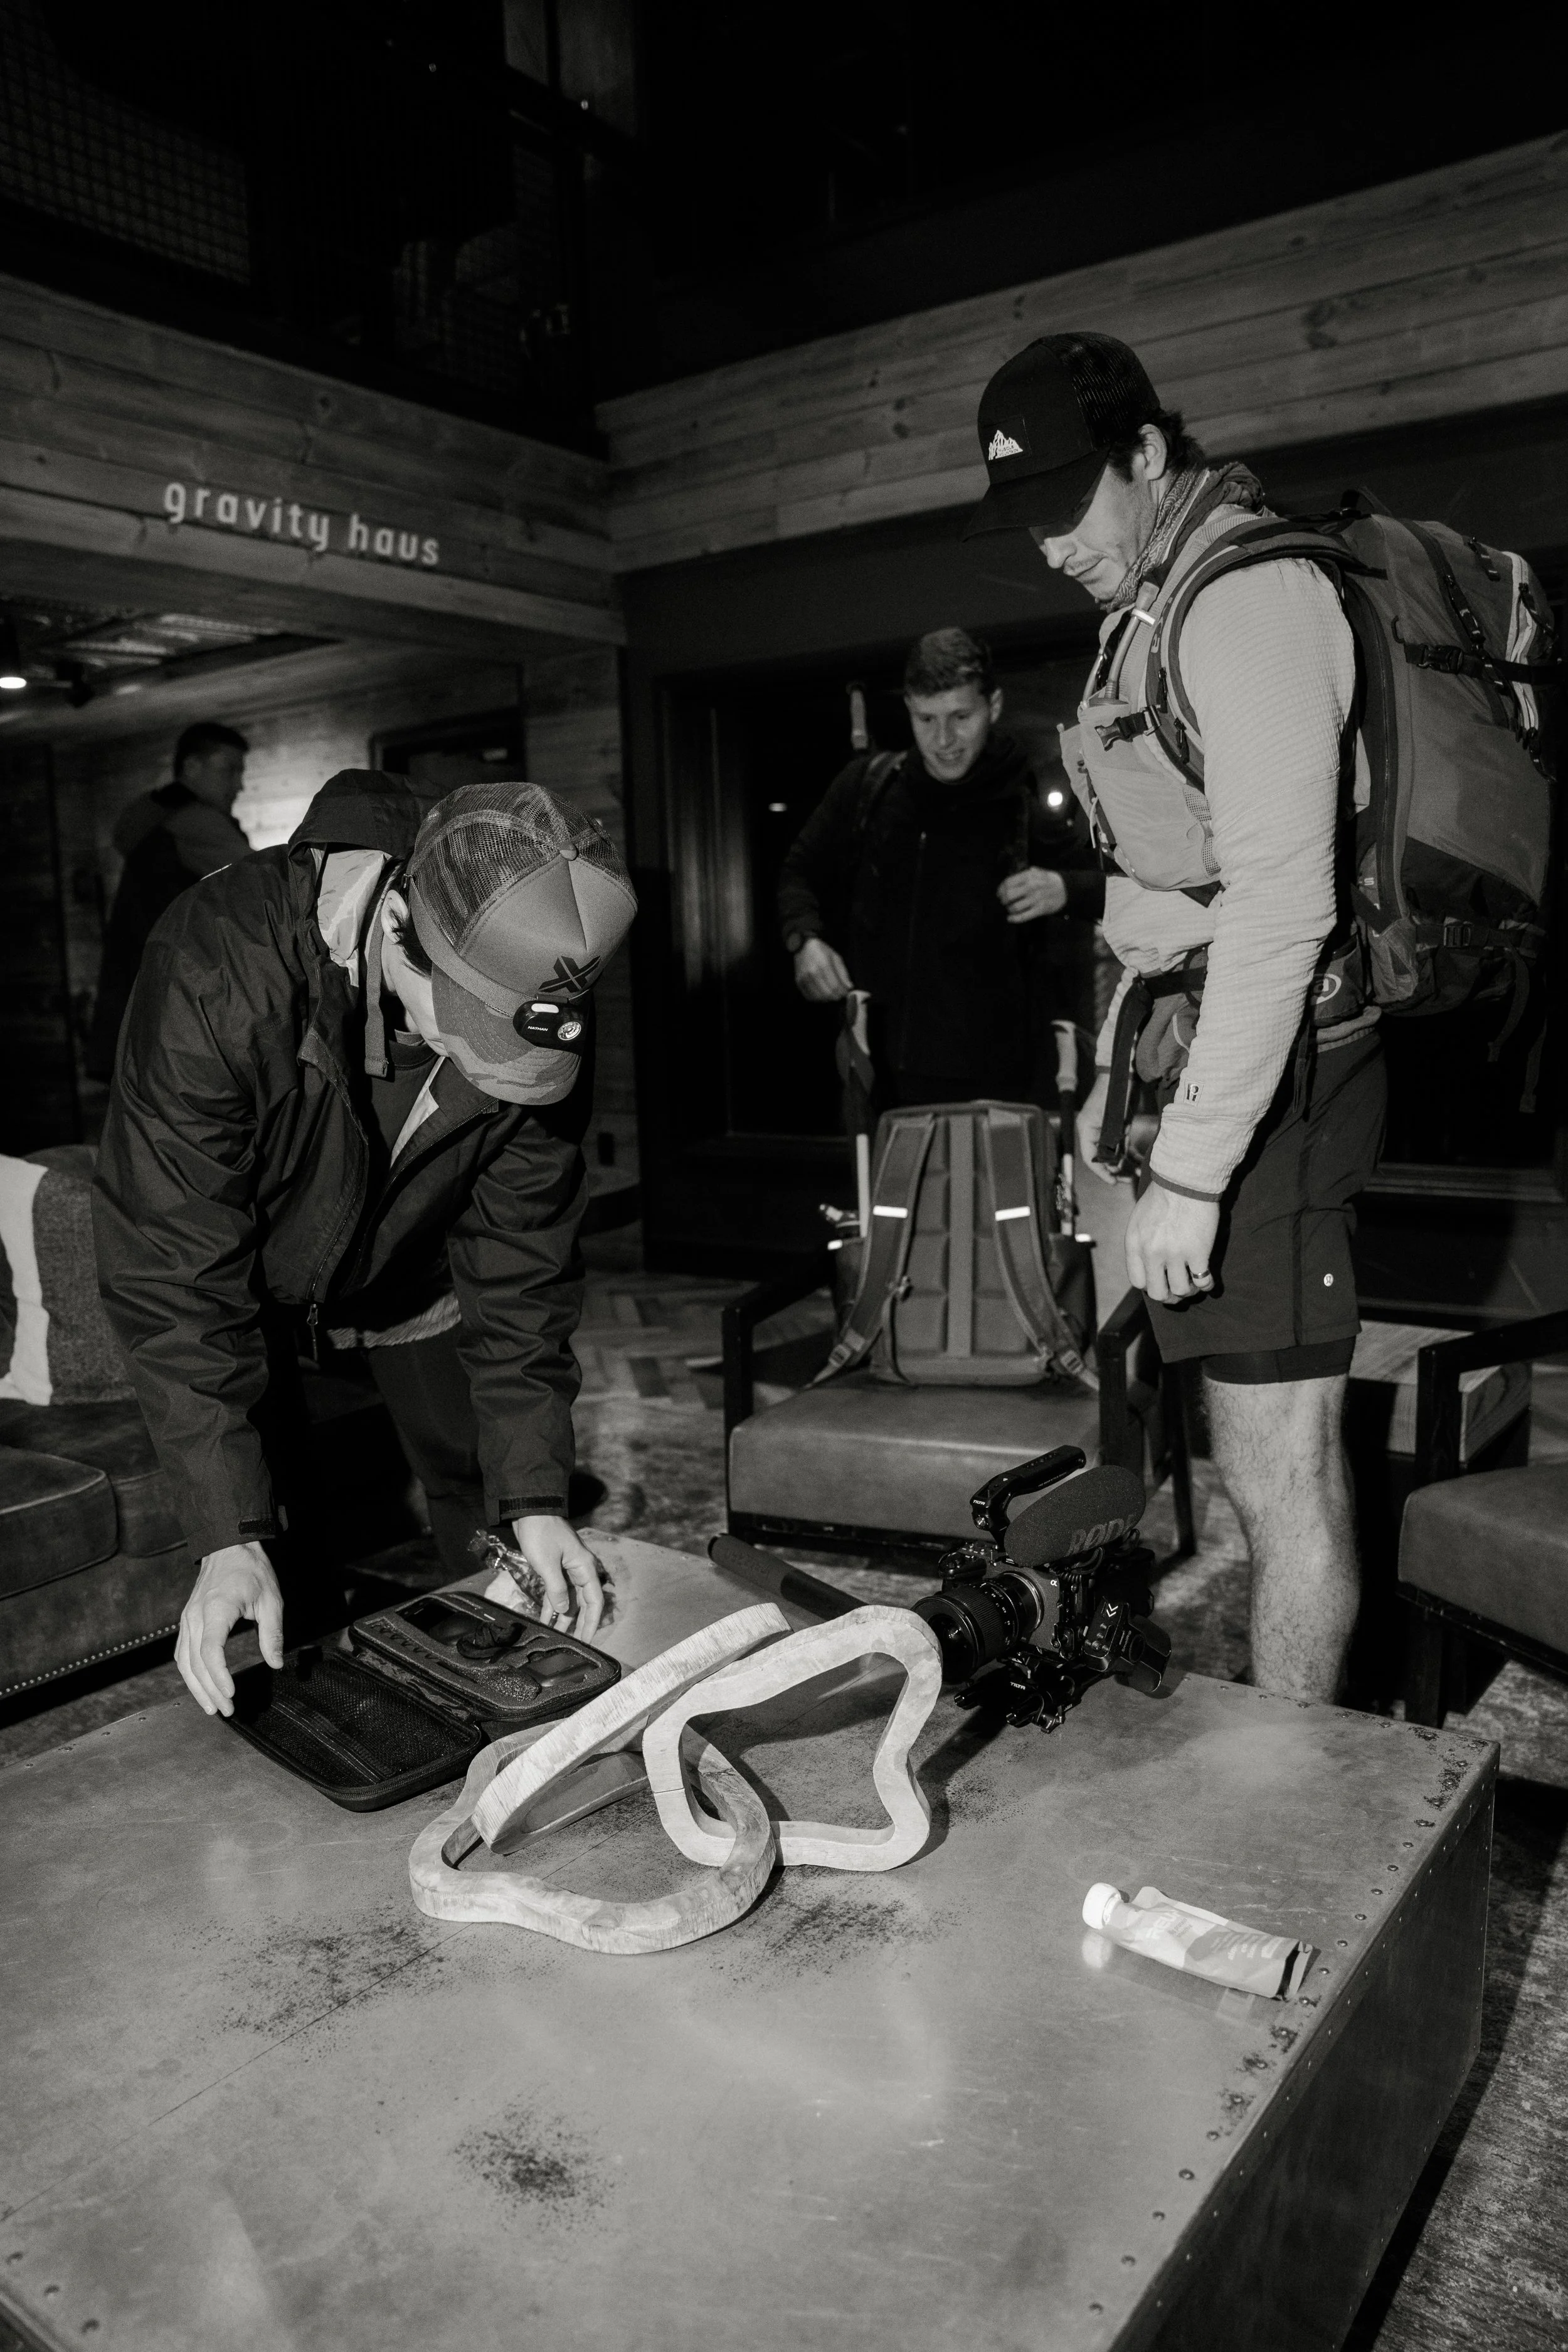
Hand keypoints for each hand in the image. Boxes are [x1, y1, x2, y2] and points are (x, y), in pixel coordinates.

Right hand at [176, 1540, 283, 1717]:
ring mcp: (188, 1619)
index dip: (219, 1677)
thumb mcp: (271, 1600)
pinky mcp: (187, 1621)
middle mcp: (196, 1616)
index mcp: (216, 1609)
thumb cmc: (251, 1571)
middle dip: (210, 1691)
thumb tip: (276, 1663)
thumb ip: (273, 1634)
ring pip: (184, 1661)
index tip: (231, 1694)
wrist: (228, 1547)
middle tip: (227, 1711)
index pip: (211, 1651)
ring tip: (211, 1707)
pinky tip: (200, 1687)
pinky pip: (182, 1652)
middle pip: (196, 1663)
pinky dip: (189, 1673)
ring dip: (196, 1687)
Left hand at [511, 1514, 606, 1640]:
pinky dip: (552, 1607)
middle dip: (580, 1624)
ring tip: (558, 1637)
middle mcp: (579, 1571)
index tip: (587, 1641)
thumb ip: (556, 1589)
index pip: (594, 1601)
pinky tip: (546, 1621)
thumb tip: (562, 1611)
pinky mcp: (554, 1570)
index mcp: (584, 1567)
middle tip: (576, 1646)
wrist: (529, 1511)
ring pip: (570, 1600)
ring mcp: (567, 1571)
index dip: (592, 1622)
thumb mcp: (547, 1563)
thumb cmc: (541, 1533)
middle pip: (584, 1603)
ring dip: (564, 1618)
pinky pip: (557, 1593)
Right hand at [793, 938, 853, 1001]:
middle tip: (840, 994)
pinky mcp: (798, 982)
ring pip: (819, 997)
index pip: (835, 986)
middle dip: (836, 996)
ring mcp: (804, 978)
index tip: (846, 992)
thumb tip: (849, 987)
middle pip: (827, 993)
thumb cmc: (821, 950)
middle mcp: (812, 973)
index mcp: (823, 965)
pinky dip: (818, 998)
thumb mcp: (836, 957)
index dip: (842, 992)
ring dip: (828, 998)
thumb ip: (843, 973)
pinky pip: (809, 997)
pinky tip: (822, 993)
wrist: (803, 946)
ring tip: (832, 993)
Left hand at [997, 867, 1068, 922]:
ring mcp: (1036, 899)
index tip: (999, 893)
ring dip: (1009, 909)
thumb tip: (1013, 878)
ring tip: (1010, 909)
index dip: (1000, 889)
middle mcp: (1031, 887)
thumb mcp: (1039, 872)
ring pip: (1015, 907)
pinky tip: (1009, 918)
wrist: (1067, 889)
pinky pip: (1023, 916)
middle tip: (1003, 902)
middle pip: (1009, 895)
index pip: (1008, 882)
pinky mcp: (1040, 909)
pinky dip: (1014, 919)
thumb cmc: (1050, 880)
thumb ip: (1026, 873)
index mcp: (1029, 876)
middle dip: (1003, 900)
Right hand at [1075, 1070, 1126, 1186]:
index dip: (1101, 1171)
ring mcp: (1107, 1130)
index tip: (1113, 1181)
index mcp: (1087, 1129)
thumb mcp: (1113, 1117)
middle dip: (1115, 1170)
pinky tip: (1139, 1162)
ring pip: (1114, 1153)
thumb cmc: (1114, 1092)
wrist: (1124, 1073)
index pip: (1090, 1157)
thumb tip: (1114, 1159)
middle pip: (1102, 1157)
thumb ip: (1111, 1138)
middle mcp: (1095, 1132)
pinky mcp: (1118, 1127)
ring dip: (1125, 1163)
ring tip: (1137, 1173)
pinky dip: (1129, 1153)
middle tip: (1128, 1180)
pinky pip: (1122, 1145)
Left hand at [1125, 1182, 1219, 1304]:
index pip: (1137, 1282)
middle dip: (1169, 1296)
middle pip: (1157, 1293)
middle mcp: (1151, 1253)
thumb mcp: (1140, 1219)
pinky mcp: (1198, 1252)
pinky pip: (1203, 1281)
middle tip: (1179, 1290)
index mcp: (1134, 1244)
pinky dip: (1208, 1285)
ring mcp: (1174, 1254)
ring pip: (1180, 1291)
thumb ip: (1141, 1242)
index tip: (1161, 1282)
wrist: (1184, 1179)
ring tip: (1195, 1283)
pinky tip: (1209, 1280)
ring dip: (1189, 1291)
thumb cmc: (1163, 1195)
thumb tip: (1148, 1263)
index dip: (1150, 1286)